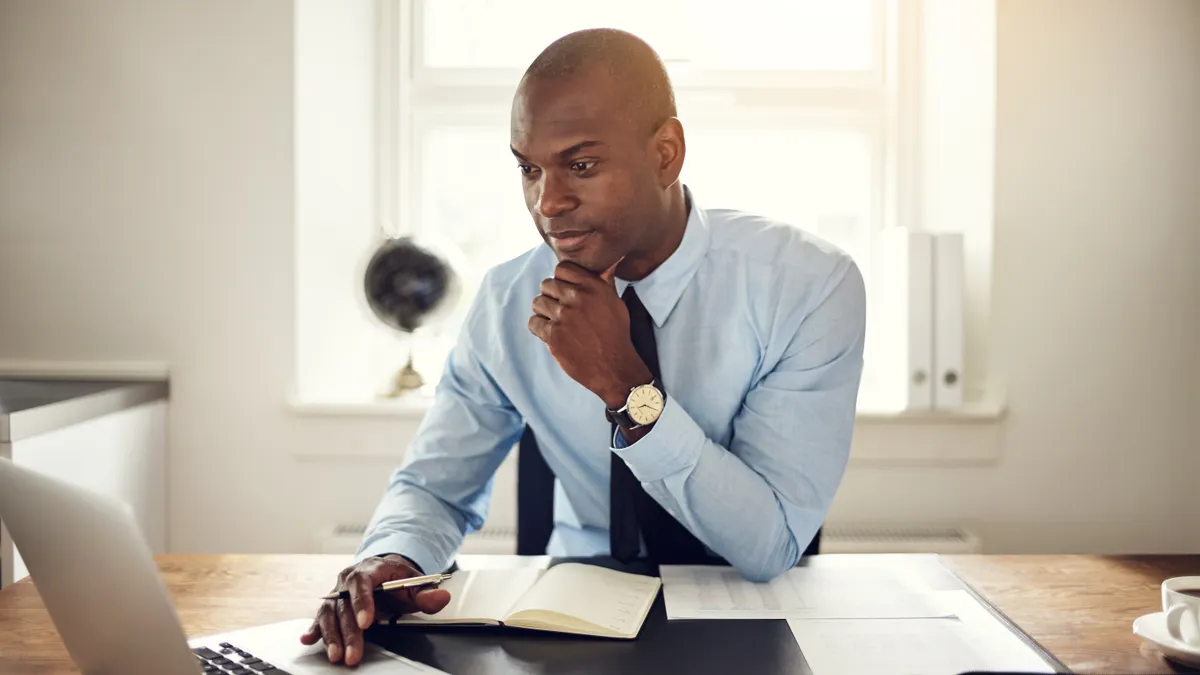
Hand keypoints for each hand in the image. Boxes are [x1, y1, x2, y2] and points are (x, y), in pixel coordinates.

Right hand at [299, 555, 450, 665]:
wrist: (383, 569)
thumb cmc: (397, 577)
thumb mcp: (415, 582)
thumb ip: (428, 593)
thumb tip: (442, 597)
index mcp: (370, 569)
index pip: (363, 583)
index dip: (362, 602)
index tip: (366, 622)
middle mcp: (348, 579)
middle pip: (345, 605)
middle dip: (349, 632)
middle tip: (353, 653)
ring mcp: (337, 592)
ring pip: (329, 613)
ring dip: (331, 635)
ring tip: (336, 655)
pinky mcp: (330, 605)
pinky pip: (319, 617)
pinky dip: (313, 629)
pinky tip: (308, 640)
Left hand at [528, 260, 652, 407]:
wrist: (614, 367)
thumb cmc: (616, 334)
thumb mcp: (615, 303)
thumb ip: (605, 281)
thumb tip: (608, 262)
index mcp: (592, 286)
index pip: (562, 268)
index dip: (561, 279)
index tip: (565, 291)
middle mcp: (577, 297)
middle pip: (547, 284)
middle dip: (551, 296)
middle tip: (560, 309)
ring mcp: (563, 316)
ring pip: (537, 302)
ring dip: (543, 312)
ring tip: (555, 322)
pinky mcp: (553, 335)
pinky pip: (533, 322)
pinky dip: (539, 328)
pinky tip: (550, 333)